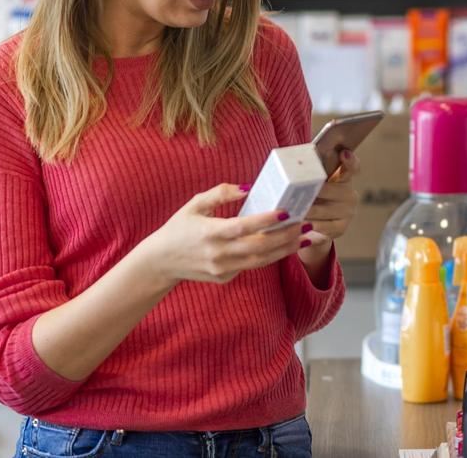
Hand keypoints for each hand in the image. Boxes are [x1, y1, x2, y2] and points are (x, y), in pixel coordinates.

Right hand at [139, 184, 309, 286]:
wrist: (161, 262)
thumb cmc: (179, 228)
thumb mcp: (195, 205)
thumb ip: (220, 193)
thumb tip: (248, 187)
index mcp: (210, 233)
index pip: (243, 227)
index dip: (266, 220)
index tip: (287, 211)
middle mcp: (218, 254)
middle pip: (259, 247)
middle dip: (286, 236)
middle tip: (306, 223)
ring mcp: (222, 269)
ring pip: (261, 261)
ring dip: (286, 249)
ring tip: (305, 237)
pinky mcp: (224, 278)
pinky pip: (252, 266)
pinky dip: (270, 257)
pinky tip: (286, 246)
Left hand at [300, 149, 360, 251]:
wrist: (315, 229)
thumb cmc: (312, 201)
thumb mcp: (313, 185)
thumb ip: (309, 175)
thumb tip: (291, 163)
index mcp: (344, 179)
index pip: (352, 167)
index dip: (350, 161)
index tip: (343, 154)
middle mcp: (349, 194)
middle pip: (330, 190)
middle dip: (312, 192)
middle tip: (296, 191)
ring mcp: (347, 212)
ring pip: (323, 210)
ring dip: (306, 210)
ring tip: (290, 210)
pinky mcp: (341, 228)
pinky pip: (323, 226)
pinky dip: (309, 225)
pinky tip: (298, 225)